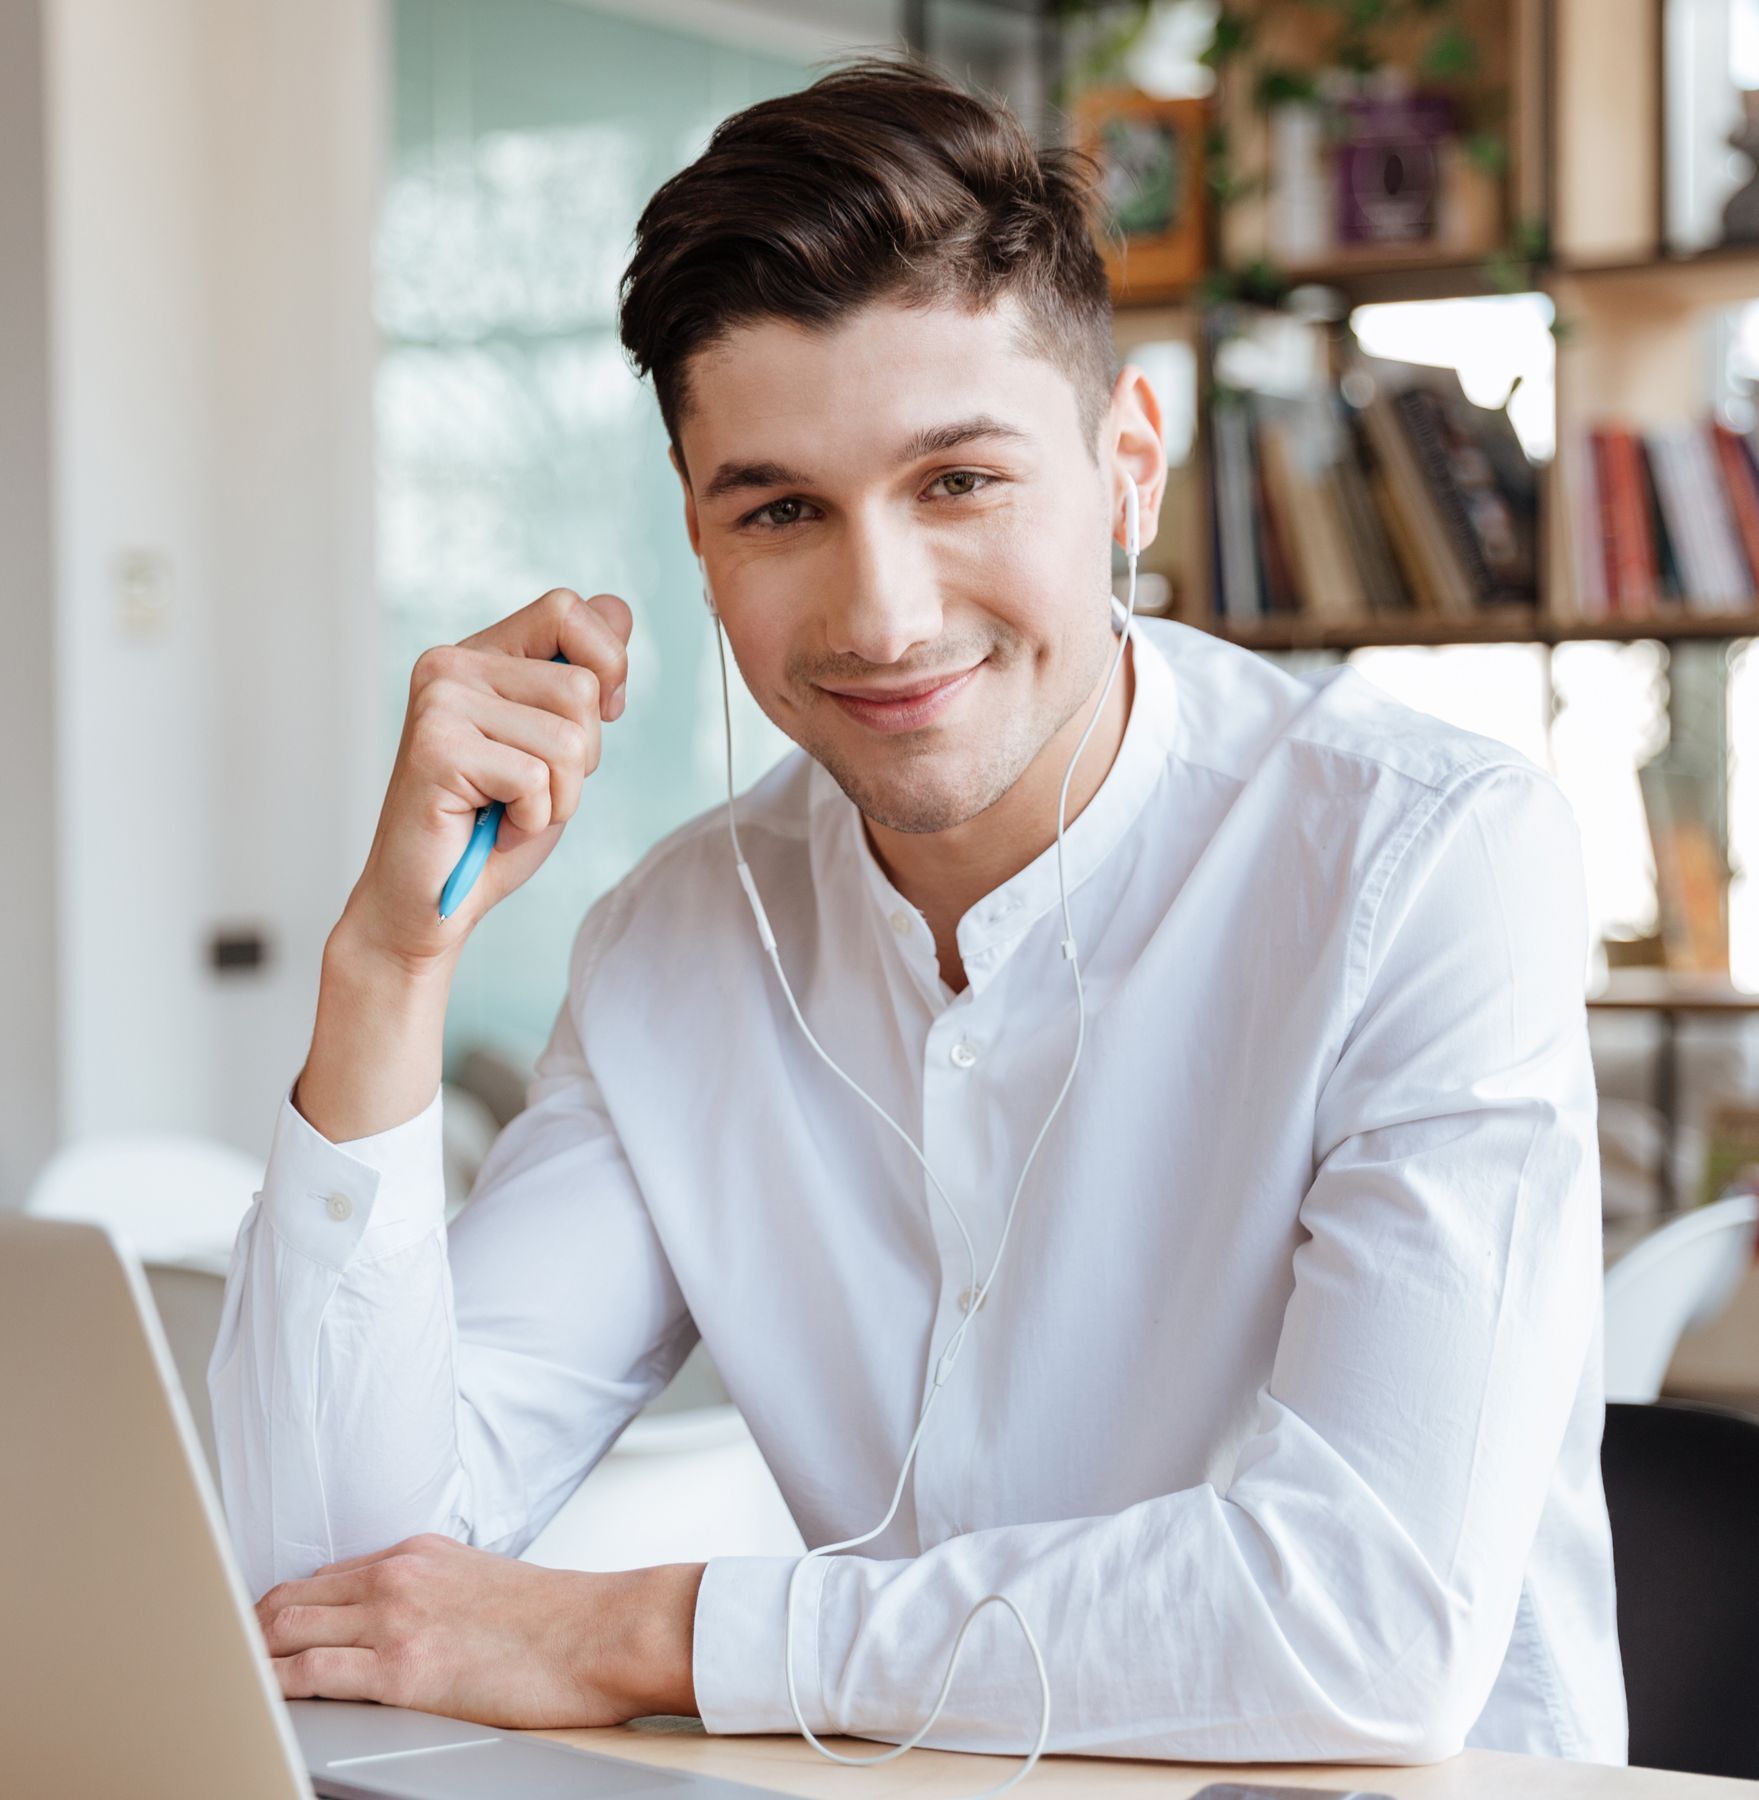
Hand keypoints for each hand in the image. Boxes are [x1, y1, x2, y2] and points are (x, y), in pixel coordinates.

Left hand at [255, 1532, 703, 1729]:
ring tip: (230, 1682)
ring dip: (252, 1656)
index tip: (260, 1631)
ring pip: (287, 1631)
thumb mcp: (481, 1580)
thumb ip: (430, 1591)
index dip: (280, 1608)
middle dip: (250, 1631)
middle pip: (290, 1598)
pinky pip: (312, 1675)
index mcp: (417, 1552)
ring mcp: (397, 1619)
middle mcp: (398, 1575)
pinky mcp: (404, 1670)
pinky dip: (274, 1685)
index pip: (321, 1576)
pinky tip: (259, 1698)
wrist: (603, 1631)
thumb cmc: (557, 1618)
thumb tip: (397, 1624)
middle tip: (228, 1659)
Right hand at [344, 588, 634, 975]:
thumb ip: (583, 676)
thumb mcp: (557, 745)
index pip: (570, 609)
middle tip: (527, 789)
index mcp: (481, 654)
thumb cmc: (493, 826)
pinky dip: (532, 820)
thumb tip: (619, 608)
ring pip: (568, 739)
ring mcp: (439, 702)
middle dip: (581, 758)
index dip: (608, 663)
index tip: (599, 716)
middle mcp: (452, 665)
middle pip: (581, 687)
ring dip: (559, 796)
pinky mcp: (436, 748)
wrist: (428, 902)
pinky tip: (492, 828)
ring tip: (509, 810)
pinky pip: (537, 778)